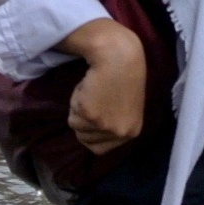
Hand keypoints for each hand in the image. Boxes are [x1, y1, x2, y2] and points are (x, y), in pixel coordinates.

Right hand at [61, 18, 145, 154]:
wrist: (119, 55)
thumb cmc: (123, 74)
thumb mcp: (125, 107)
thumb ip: (113, 122)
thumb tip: (91, 136)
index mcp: (131, 132)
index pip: (99, 149)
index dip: (90, 131)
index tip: (94, 114)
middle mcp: (120, 133)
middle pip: (84, 139)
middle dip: (83, 119)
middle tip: (95, 97)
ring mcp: (105, 125)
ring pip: (75, 125)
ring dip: (78, 107)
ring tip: (94, 89)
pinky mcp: (91, 115)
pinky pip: (72, 112)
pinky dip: (76, 98)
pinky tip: (90, 85)